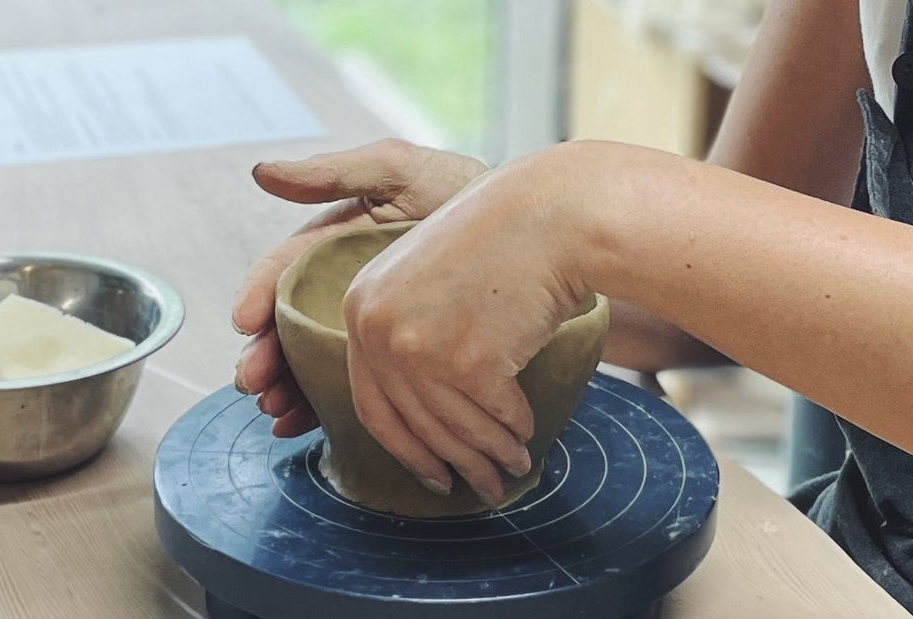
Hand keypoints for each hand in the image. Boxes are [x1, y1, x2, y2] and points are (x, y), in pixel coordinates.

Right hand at [232, 139, 487, 436]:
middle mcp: (345, 287)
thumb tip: (264, 172)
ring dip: (294, 389)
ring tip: (279, 412)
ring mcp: (372, 325)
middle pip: (293, 325)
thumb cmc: (463, 190)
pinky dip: (335, 407)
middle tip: (256, 384)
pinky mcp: (402, 356)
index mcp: (335, 244)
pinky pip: (364, 385)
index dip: (260, 296)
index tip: (245, 321)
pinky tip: (314, 425)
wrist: (531, 227)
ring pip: (319, 361)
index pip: (286, 272)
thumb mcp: (402, 172)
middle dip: (271, 357)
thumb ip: (338, 173)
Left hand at [342, 148, 588, 504]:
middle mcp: (376, 328)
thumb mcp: (424, 275)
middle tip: (481, 488)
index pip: (372, 403)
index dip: (406, 449)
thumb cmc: (501, 242)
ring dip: (489, 456)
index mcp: (359, 306)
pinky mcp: (467, 362)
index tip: (431, 473)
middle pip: (413, 425)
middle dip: (452, 464)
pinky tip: (527, 436)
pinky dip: (514, 431)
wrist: (553, 213)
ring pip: (455, 428)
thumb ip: (405, 331)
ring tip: (512, 468)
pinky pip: (494, 416)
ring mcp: (418, 346)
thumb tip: (420, 414)